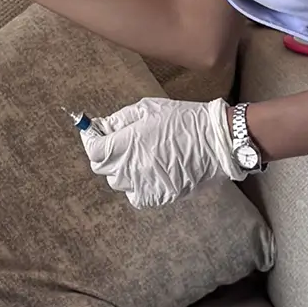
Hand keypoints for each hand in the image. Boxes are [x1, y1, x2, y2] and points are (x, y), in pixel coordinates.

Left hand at [79, 97, 239, 208]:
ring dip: (122, 170)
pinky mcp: (158, 197)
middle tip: (119, 143)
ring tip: (139, 156)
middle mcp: (131, 167)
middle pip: (103, 168)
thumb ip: (120, 120)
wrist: (216, 141)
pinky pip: (136, 195)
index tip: (94, 134)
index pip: (94, 150)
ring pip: (119, 182)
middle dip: (106, 155)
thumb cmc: (183, 120)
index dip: (91, 141)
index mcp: (127, 143)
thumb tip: (100, 127)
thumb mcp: (148, 109)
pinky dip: (137, 186)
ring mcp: (144, 185)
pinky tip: (150, 172)